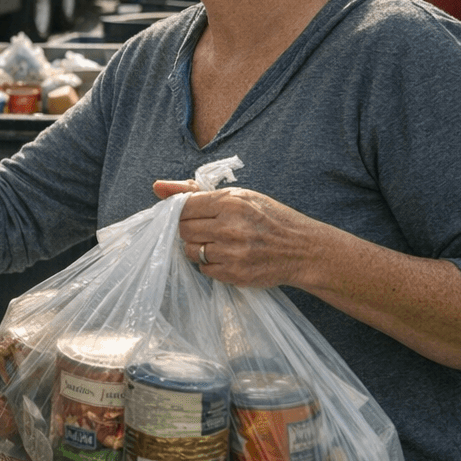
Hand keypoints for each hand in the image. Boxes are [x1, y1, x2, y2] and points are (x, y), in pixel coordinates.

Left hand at [153, 180, 327, 289]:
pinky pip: (204, 270)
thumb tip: (156, 187)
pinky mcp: (235, 274)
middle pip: (183, 230)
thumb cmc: (270, 218)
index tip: (189, 214)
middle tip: (205, 229)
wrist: (304, 249)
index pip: (183, 206)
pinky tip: (227, 257)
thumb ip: (196, 192)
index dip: (182, 211)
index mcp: (230, 203)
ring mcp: (232, 253)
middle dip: (189, 229)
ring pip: (190, 251)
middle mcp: (229, 227)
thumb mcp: (240, 196)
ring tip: (216, 243)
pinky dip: (210, 264)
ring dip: (197, 247)